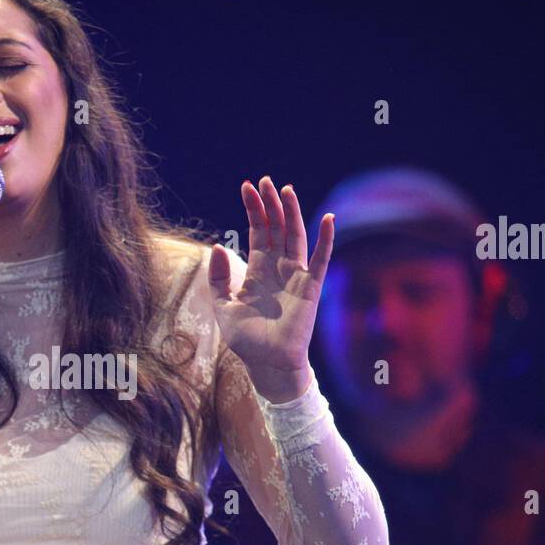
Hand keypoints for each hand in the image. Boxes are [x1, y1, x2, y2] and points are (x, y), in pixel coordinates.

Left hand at [207, 176, 334, 402]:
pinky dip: (325, 239)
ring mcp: (295, 275)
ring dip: (292, 213)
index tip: (246, 187)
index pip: (256, 232)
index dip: (252, 210)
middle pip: (275, 228)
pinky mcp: (310, 287)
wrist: (267, 363)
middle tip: (265, 181)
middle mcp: (277, 268)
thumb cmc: (246, 339)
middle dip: (270, 204)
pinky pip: (320, 259)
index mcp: (256, 270)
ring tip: (286, 190)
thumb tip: (217, 246)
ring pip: (295, 236)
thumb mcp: (222, 307)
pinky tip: (328, 218)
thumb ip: (217, 278)